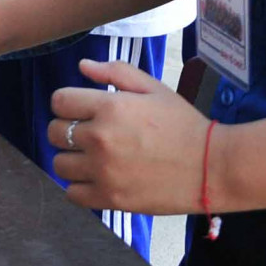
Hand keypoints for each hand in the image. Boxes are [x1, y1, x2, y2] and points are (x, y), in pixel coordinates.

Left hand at [48, 59, 211, 214]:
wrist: (212, 167)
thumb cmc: (184, 124)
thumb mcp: (154, 88)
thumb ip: (115, 72)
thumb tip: (82, 66)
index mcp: (109, 107)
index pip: (59, 102)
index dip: (67, 104)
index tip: (80, 110)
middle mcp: (100, 138)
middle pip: (54, 133)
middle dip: (66, 129)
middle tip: (88, 134)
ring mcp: (103, 171)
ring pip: (59, 164)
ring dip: (72, 159)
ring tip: (93, 158)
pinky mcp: (110, 199)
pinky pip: (72, 193)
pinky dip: (80, 186)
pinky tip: (97, 178)